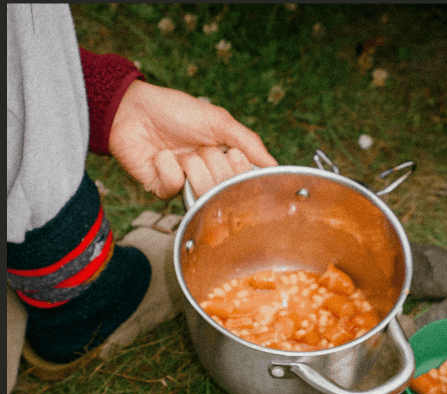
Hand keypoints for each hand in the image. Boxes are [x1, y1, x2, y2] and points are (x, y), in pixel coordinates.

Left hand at [109, 80, 277, 198]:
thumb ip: (248, 143)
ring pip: (202, 192)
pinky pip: (174, 190)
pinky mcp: (161, 189)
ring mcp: (184, 184)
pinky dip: (168, 168)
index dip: (238, 168)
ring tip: (183, 153)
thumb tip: (275, 166)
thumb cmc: (175, 111)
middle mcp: (206, 175)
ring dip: (193, 166)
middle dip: (214, 164)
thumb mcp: (219, 121)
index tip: (231, 152)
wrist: (132, 108)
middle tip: (201, 150)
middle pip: (225, 188)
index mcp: (222, 161)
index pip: (243, 180)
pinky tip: (160, 156)